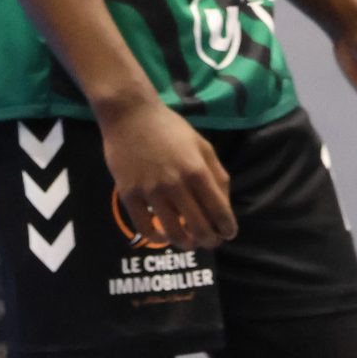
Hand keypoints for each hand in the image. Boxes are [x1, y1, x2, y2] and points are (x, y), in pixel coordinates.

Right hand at [99, 96, 235, 248]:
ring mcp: (150, 191)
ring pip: (173, 232)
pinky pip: (143, 226)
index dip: (227, 229)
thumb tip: (224, 206)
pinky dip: (155, 237)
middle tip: (210, 242)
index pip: (220, 212)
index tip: (228, 234)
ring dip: (186, 243)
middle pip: (199, 228)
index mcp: (197, 171)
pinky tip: (161, 235)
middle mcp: (175, 185)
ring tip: (189, 242)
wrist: (129, 114)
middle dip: (210, 241)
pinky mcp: (129, 193)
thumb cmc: (169, 128)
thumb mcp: (202, 145)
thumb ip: (217, 175)